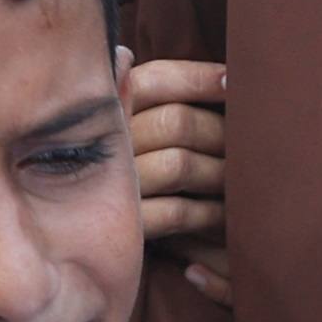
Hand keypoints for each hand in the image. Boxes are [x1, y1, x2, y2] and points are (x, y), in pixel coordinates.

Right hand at [124, 48, 231, 305]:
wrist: (72, 243)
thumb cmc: (119, 174)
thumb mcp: (126, 131)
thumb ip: (153, 100)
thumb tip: (227, 77)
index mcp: (105, 109)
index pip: (156, 79)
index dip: (199, 78)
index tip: (235, 81)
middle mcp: (102, 143)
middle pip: (176, 122)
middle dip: (220, 132)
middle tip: (249, 142)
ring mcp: (109, 186)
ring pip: (180, 165)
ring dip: (220, 174)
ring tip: (242, 179)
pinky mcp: (123, 226)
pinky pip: (177, 212)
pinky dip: (207, 213)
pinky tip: (222, 214)